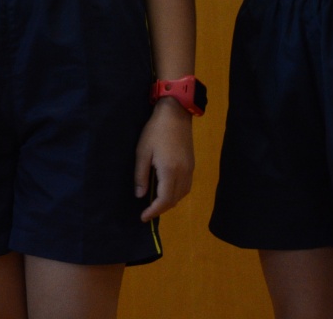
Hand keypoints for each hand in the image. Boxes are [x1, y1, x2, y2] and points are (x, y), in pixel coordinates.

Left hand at [135, 98, 194, 219]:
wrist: (176, 115)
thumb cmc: (155, 131)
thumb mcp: (142, 152)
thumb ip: (141, 175)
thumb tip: (140, 196)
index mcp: (170, 171)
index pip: (164, 200)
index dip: (154, 211)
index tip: (143, 217)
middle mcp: (183, 174)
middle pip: (174, 200)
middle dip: (160, 209)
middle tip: (146, 212)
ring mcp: (190, 170)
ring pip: (182, 195)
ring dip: (169, 202)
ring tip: (154, 203)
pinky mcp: (191, 165)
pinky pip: (185, 187)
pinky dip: (176, 194)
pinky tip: (166, 190)